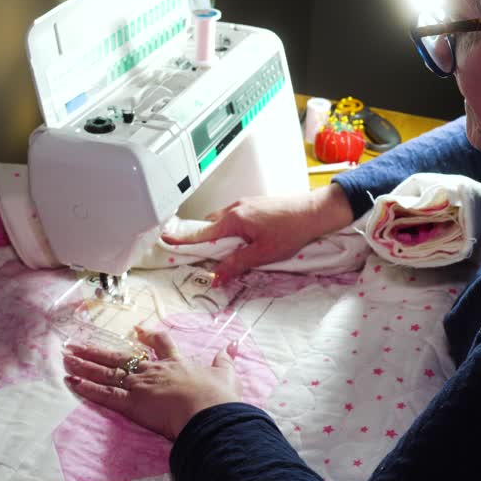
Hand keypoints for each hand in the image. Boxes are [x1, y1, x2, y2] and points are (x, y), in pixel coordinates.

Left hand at [62, 328, 241, 440]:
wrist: (209, 413)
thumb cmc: (219, 397)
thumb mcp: (226, 375)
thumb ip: (225, 360)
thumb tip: (232, 344)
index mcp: (176, 363)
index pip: (160, 344)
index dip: (148, 337)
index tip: (137, 331)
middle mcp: (153, 371)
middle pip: (120, 357)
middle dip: (97, 351)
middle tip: (77, 344)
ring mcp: (141, 386)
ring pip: (107, 372)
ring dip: (84, 365)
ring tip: (66, 356)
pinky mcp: (132, 404)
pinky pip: (105, 394)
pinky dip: (87, 388)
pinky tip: (71, 380)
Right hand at [161, 184, 354, 282]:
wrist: (314, 213)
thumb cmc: (291, 231)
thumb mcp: (261, 254)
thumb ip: (236, 265)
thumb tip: (216, 277)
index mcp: (233, 219)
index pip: (201, 233)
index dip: (183, 240)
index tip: (165, 240)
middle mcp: (235, 208)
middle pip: (208, 226)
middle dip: (203, 241)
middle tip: (202, 258)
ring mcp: (244, 204)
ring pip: (221, 221)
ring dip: (218, 235)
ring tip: (226, 252)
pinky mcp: (253, 205)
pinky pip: (232, 218)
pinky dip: (230, 229)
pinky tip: (242, 241)